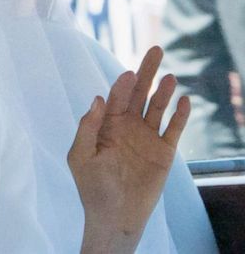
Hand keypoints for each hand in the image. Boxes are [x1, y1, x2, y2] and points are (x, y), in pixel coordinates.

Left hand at [68, 46, 189, 253]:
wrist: (114, 215)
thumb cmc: (92, 186)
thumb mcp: (80, 155)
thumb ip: (88, 127)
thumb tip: (98, 99)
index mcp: (106, 125)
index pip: (116, 97)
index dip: (122, 84)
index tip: (129, 74)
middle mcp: (127, 127)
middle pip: (139, 93)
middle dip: (146, 72)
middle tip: (155, 50)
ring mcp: (146, 138)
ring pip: (157, 108)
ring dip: (163, 92)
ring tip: (170, 77)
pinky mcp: (163, 153)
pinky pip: (173, 129)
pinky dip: (179, 115)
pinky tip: (184, 101)